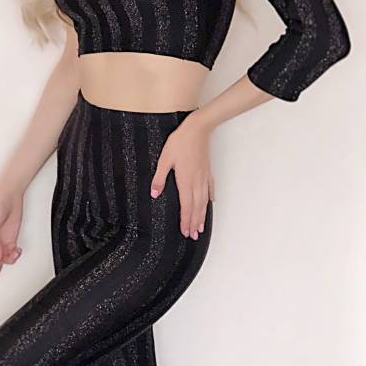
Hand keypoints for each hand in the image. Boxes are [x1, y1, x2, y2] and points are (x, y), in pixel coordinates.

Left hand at [150, 113, 215, 239]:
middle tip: (194, 236)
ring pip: (204, 200)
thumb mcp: (164, 159)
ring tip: (201, 227)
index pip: (186, 206)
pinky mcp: (207, 170)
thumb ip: (159, 177)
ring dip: (202, 215)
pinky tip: (211, 203)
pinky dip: (210, 197)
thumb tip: (154, 194)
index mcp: (185, 181)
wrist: (197, 129)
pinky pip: (210, 188)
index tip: (185, 232)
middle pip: (196, 207)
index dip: (185, 220)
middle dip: (194, 222)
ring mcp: (204, 176)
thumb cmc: (180, 142)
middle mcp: (196, 182)